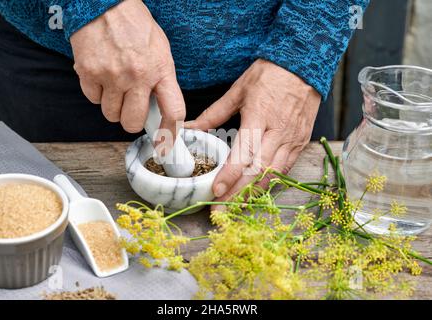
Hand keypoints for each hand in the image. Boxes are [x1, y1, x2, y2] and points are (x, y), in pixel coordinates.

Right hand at [70, 0, 184, 137]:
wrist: (105, 3)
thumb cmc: (134, 25)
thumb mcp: (161, 50)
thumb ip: (162, 80)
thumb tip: (160, 109)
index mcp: (160, 69)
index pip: (173, 111)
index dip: (170, 132)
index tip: (166, 143)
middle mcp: (137, 76)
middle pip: (133, 123)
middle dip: (132, 120)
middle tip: (132, 107)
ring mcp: (111, 76)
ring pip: (111, 115)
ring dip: (114, 106)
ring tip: (116, 84)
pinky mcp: (89, 73)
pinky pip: (93, 100)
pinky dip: (97, 93)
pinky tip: (102, 75)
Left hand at [185, 59, 320, 205]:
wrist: (304, 64)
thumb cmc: (269, 75)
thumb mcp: (238, 89)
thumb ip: (214, 113)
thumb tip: (191, 128)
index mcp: (259, 117)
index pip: (244, 154)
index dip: (230, 175)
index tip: (216, 191)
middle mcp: (278, 132)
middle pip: (258, 171)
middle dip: (238, 194)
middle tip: (220, 210)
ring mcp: (292, 140)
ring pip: (273, 175)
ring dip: (254, 193)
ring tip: (235, 206)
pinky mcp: (300, 143)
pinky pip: (285, 169)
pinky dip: (270, 183)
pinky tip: (256, 192)